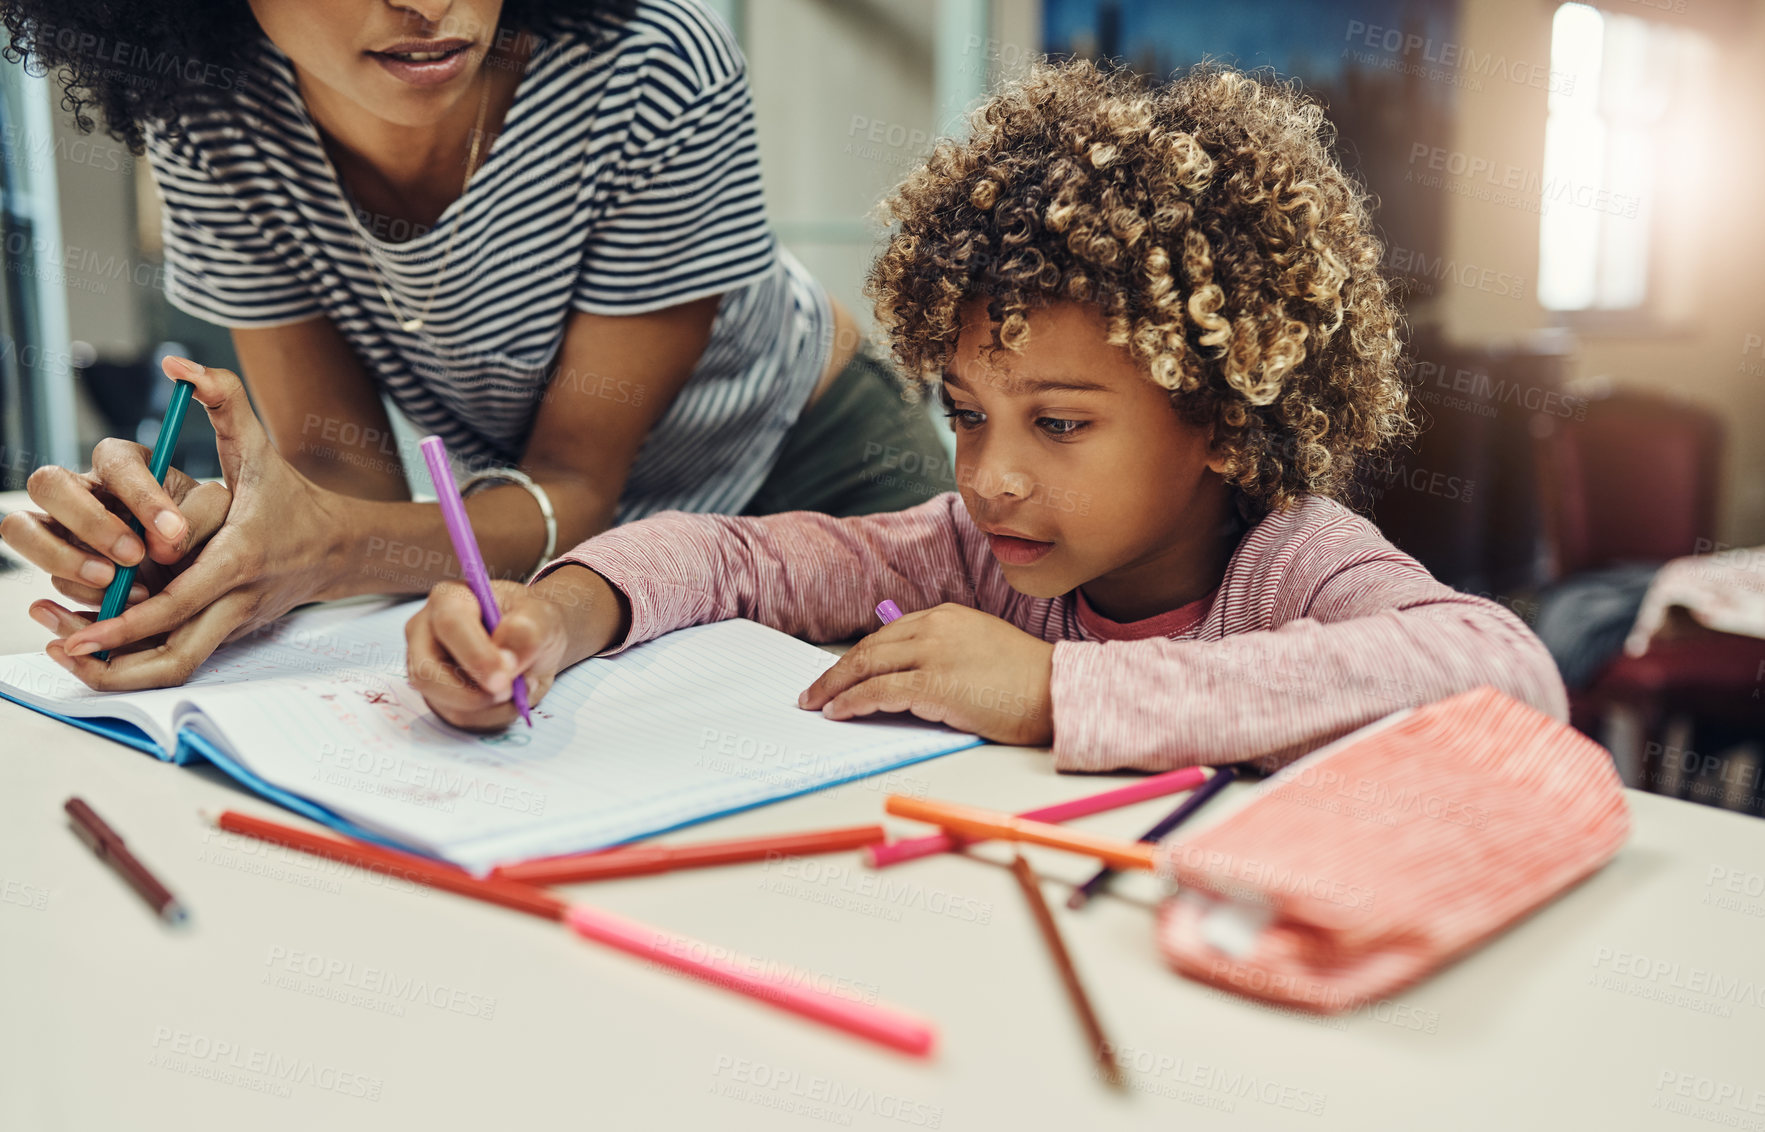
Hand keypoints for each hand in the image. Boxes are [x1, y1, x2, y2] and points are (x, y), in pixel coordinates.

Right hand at [3, 443, 232, 637]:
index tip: (172, 530)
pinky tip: (115, 604)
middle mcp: (83, 489)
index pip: (115, 461)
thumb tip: (163, 545)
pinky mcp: (58, 564)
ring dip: (63, 558)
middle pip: (46, 484)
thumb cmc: (204, 528)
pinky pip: (44, 574)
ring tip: (111, 581)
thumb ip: (199, 519)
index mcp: (125, 464)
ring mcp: (61, 526)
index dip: (140, 494)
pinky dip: (77, 593)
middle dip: (88, 523)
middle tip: (132, 556)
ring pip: (22, 529)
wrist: (198, 564)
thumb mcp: (218, 516)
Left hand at [31, 357, 346, 689]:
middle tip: (66, 652)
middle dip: (116, 663)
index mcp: (240, 559)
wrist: (337, 546)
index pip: (181, 601)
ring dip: (121, 673)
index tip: (85, 630)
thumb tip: (179, 366)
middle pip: (177, 655)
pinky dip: (135, 663)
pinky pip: (179, 660)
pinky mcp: (227, 635)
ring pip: (176, 668)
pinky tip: (96, 649)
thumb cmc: (290, 497)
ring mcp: (233, 625)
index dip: (131, 620)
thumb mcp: (260, 445)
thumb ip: (224, 401)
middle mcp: (237, 601)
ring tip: (71, 658)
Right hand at [405, 579, 569, 730]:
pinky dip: (492, 716)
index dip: (476, 655)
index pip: (450, 625)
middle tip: (510, 692)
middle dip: (472, 693)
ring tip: (520, 686)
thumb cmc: (531, 621)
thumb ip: (527, 632)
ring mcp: (427, 667)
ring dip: (489, 706)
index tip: (504, 678)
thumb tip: (506, 660)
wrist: (535, 642)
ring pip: (443, 702)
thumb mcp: (542, 617)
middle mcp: (427, 632)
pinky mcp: (438, 696)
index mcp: (449, 599)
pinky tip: (511, 698)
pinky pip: (459, 717)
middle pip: (426, 672)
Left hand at [798, 603, 1055, 745]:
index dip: (861, 655)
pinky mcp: (934, 684)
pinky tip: (839, 712)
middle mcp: (936, 627)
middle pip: (870, 647)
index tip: (843, 672)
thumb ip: (946, 653)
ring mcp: (933, 654)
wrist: (1057, 691)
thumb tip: (910, 679)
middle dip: (837, 671)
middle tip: (814, 690)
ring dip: (835, 687)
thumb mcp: (982, 650)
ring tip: (817, 704)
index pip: (889, 634)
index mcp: (947, 616)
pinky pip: (878, 691)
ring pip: (867, 666)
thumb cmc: (1028, 681)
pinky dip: (852, 702)